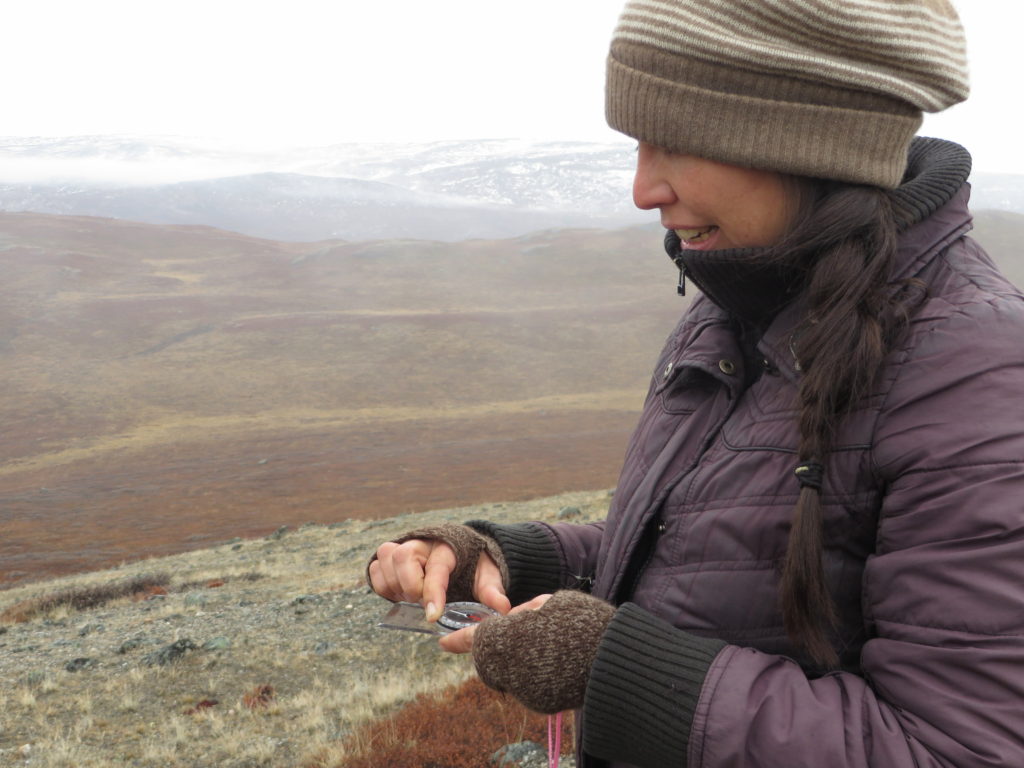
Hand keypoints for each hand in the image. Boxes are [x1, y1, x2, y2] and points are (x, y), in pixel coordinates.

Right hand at [368, 535, 509, 621]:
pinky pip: (374, 569)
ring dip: (395, 586)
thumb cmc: (473, 565)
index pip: (437, 568)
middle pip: (402, 556)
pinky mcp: (389, 558)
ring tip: (412, 599)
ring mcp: (403, 547)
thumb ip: (492, 591)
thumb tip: (502, 609)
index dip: (433, 593)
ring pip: (385, 560)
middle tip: (421, 604)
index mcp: (448, 547)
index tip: (433, 616)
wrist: (462, 551)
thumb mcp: (487, 576)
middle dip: (410, 586)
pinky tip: (401, 595)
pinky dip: (383, 585)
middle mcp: (422, 543)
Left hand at [458, 590, 615, 713]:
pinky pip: (529, 687)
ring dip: (521, 661)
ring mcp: (524, 688)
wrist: (611, 661)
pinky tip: (559, 664)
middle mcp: (511, 665)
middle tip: (528, 634)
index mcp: (510, 635)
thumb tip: (511, 617)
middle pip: (493, 658)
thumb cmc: (582, 624)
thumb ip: (526, 612)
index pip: (478, 637)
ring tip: (552, 646)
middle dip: (501, 647)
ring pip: (511, 673)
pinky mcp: (539, 703)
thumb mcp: (552, 604)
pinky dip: (537, 675)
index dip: (460, 639)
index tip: (443, 641)